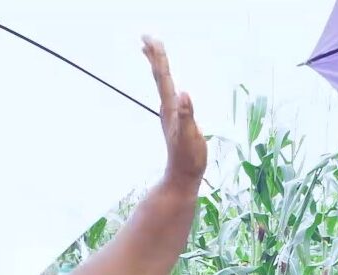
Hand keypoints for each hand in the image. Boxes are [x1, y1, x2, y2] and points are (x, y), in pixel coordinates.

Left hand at [143, 36, 205, 190]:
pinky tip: (168, 82)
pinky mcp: (175, 118)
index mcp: (171, 107)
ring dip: (157, 66)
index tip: (150, 39)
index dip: (158, 57)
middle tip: (146, 37)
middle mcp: (168, 107)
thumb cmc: (189, 157)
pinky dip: (166, 81)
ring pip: (162, 83)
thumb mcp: (191, 136)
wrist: (183, 175)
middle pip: (159, 75)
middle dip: (154, 55)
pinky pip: (168, 92)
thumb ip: (187, 116)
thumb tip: (184, 95)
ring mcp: (170, 112)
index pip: (163, 76)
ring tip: (151, 51)